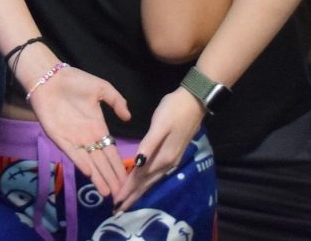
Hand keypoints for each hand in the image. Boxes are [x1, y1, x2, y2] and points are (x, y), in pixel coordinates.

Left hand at [28, 66, 130, 195]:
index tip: (128, 179)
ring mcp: (73, 139)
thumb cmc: (75, 81)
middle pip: (102, 161)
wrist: (50, 77)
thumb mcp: (102, 88)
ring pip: (89, 163)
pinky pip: (72, 153)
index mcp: (98, 126)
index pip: (111, 150)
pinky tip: (89, 174)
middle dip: (111, 177)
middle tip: (121, 195)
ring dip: (98, 177)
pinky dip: (80, 163)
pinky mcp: (59, 138)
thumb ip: (116, 101)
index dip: (118, 165)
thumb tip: (128, 118)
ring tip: (107, 192)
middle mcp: (87, 137)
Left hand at [112, 87, 203, 211]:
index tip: (115, 203)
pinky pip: (156, 174)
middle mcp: (167, 164)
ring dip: (139, 192)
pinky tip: (142, 183)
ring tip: (127, 201)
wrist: (195, 102)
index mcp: (163, 157)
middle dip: (132, 197)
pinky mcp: (173, 155)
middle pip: (146, 184)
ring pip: (151, 181)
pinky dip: (146, 182)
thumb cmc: (174, 110)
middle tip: (117, 210)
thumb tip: (138, 166)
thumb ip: (149, 145)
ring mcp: (172, 160)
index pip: (140, 178)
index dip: (128, 190)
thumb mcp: (159, 125)